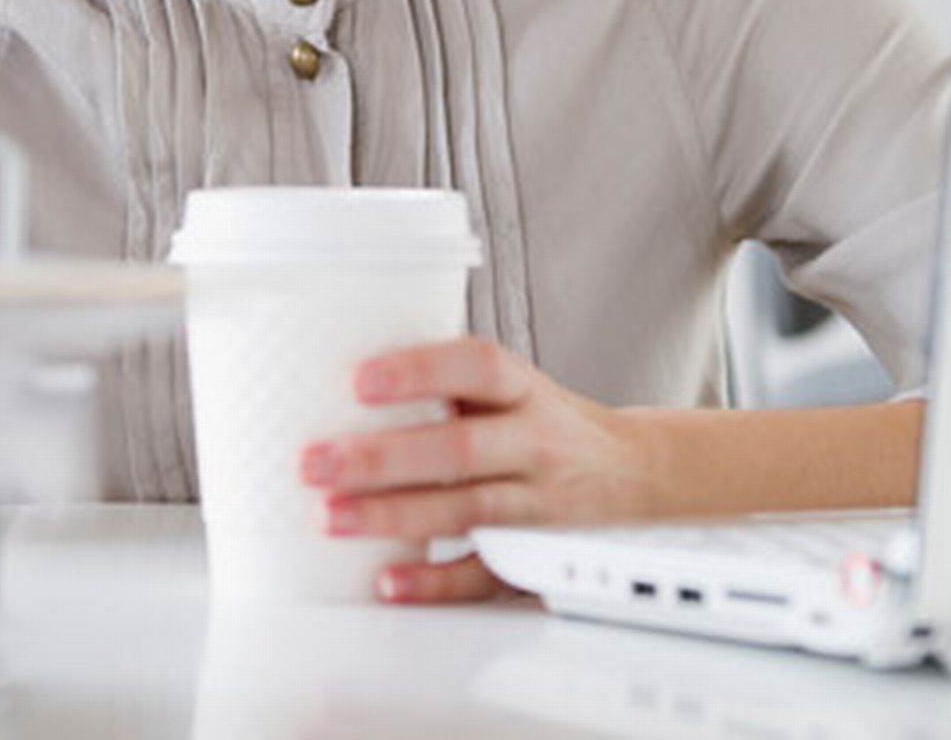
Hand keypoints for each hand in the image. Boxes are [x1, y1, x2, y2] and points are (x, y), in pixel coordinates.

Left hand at [298, 336, 666, 604]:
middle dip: (382, 458)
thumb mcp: (512, 386)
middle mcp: (534, 443)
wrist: (635, 471)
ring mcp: (535, 503)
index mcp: (524, 390)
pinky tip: (390, 579)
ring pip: (466, 510)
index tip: (358, 379)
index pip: (478, 368)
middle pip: (461, 448)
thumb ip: (445, 381)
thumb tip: (338, 368)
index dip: (419, 372)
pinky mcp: (533, 555)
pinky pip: (485, 573)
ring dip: (393, 515)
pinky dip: (436, 582)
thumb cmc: (548, 423)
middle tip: (315, 461)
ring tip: (331, 515)